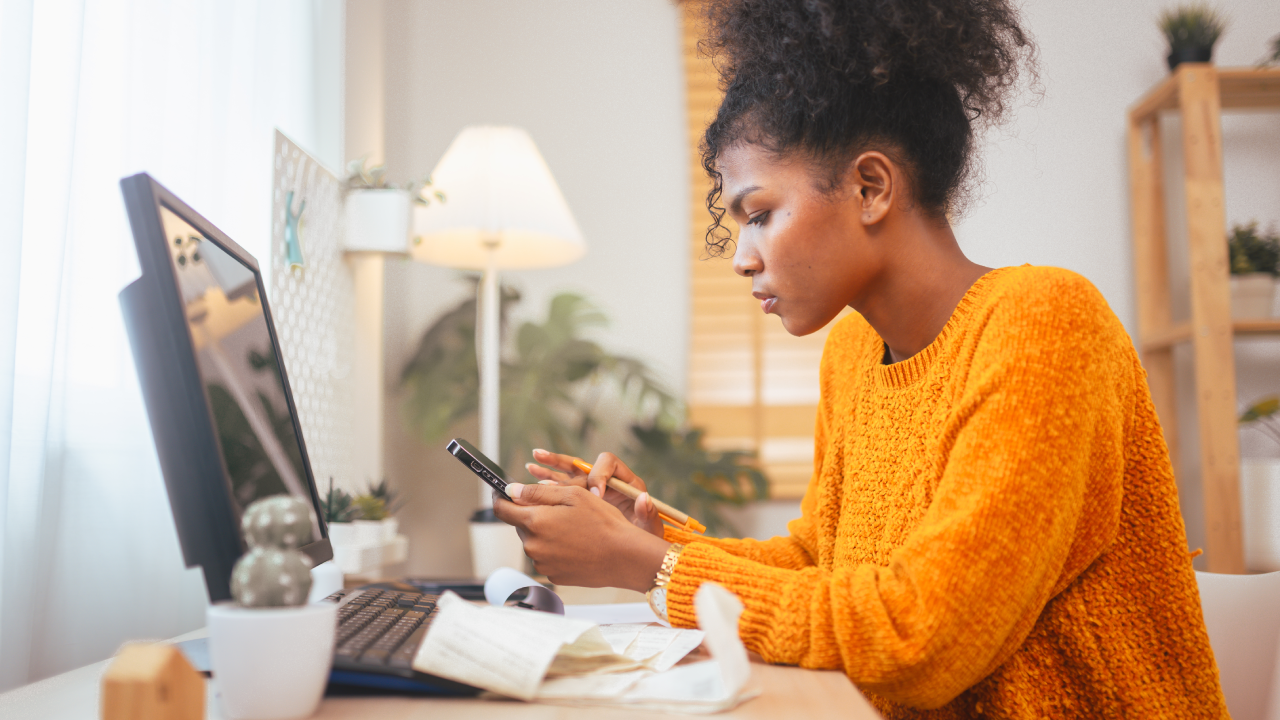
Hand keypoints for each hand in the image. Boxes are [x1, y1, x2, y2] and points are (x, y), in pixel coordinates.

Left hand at [493, 482, 669, 591]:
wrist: (624, 557)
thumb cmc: (603, 523)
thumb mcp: (573, 495)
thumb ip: (537, 493)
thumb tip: (511, 491)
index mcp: (535, 521)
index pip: (502, 509)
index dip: (499, 498)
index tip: (501, 492)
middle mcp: (533, 545)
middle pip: (520, 525)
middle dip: (532, 515)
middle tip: (560, 510)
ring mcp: (542, 563)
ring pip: (534, 541)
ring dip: (545, 532)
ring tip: (573, 529)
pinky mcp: (552, 575)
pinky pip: (545, 557)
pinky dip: (554, 549)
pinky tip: (575, 545)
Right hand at [525, 450, 662, 537]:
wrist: (636, 550)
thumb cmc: (645, 536)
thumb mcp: (649, 527)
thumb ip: (647, 514)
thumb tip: (644, 499)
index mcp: (625, 481)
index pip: (608, 463)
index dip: (600, 476)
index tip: (596, 495)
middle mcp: (606, 481)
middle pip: (581, 466)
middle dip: (561, 466)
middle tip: (543, 468)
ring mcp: (592, 489)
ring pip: (568, 472)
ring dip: (549, 467)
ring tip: (533, 461)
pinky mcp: (581, 500)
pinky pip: (563, 487)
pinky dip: (548, 482)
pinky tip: (534, 476)